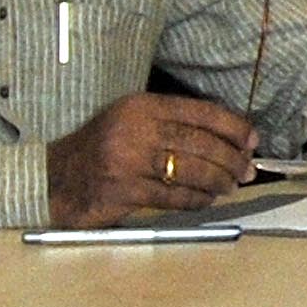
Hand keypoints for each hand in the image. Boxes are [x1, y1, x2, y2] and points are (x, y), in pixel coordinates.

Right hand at [47, 91, 259, 226]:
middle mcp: (135, 129)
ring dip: (219, 181)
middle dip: (232, 158)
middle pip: (201, 143)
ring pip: (191, 171)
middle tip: (247, 170)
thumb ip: (172, 124)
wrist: (54, 180)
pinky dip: (196, 200)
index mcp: (141, 106)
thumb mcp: (132, 122)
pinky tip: (206, 200)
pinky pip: (173, 196)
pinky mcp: (122, 191)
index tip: (252, 140)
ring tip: (230, 186)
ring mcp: (127, 161)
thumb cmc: (101, 150)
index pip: (200, 112)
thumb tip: (229, 139)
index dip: (233, 127)